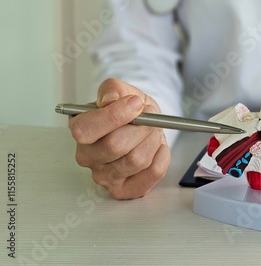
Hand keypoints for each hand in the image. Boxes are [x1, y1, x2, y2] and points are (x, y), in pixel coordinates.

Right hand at [69, 78, 169, 198]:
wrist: (145, 125)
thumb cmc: (129, 110)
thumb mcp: (121, 91)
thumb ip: (113, 89)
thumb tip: (110, 99)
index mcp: (80, 130)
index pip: (86, 130)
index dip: (114, 116)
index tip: (136, 104)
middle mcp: (88, 157)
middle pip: (115, 146)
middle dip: (141, 127)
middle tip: (150, 118)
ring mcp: (105, 176)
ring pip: (136, 160)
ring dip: (153, 140)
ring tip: (153, 131)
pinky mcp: (126, 189)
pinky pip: (152, 173)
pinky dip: (162, 156)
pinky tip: (157, 147)